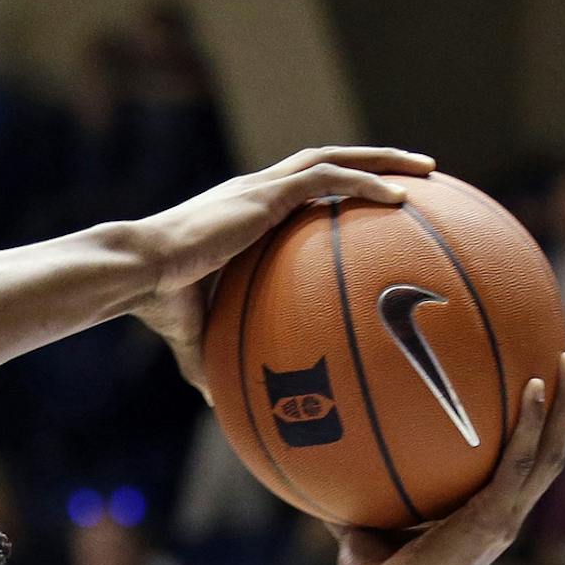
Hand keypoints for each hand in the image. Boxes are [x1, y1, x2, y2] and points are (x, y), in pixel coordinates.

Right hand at [131, 146, 435, 396]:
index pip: (294, 190)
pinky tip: (401, 198)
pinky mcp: (264, 194)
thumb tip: (218, 405)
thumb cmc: (155, 304)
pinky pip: (328, 180)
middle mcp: (253, 191)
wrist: (137, 273)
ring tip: (427, 169)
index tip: (366, 200)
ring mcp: (260, 188)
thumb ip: (210, 362)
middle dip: (372, 161)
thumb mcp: (192, 336)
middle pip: (324, 162)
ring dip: (382, 160)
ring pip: (334, 159)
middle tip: (417, 173)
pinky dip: (366, 183)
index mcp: (240, 214)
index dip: (332, 189)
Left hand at [336, 353, 564, 564]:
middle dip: (563, 407)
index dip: (534, 433)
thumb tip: (323, 470)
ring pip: (549, 452)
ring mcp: (504, 518)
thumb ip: (355, 500)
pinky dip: (531, 424)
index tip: (536, 394)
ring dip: (562, 406)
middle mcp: (504, 517)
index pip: (521, 469)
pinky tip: (533, 389)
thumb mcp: (362, 530)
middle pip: (549, 453)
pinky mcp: (494, 518)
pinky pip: (520, 461)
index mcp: (485, 520)